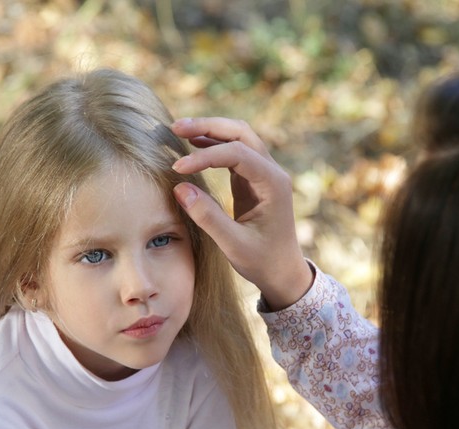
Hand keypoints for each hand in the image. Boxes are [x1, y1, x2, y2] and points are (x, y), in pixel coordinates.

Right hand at [171, 117, 313, 309]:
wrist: (282, 272)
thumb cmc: (262, 261)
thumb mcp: (233, 244)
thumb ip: (207, 216)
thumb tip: (180, 188)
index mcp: (273, 184)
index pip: (237, 154)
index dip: (205, 156)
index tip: (177, 168)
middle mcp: (272, 172)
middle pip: (241, 133)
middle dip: (209, 126)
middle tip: (175, 127)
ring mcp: (263, 173)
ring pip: (238, 137)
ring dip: (210, 131)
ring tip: (178, 130)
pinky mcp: (252, 180)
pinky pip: (234, 152)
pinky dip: (213, 145)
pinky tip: (191, 145)